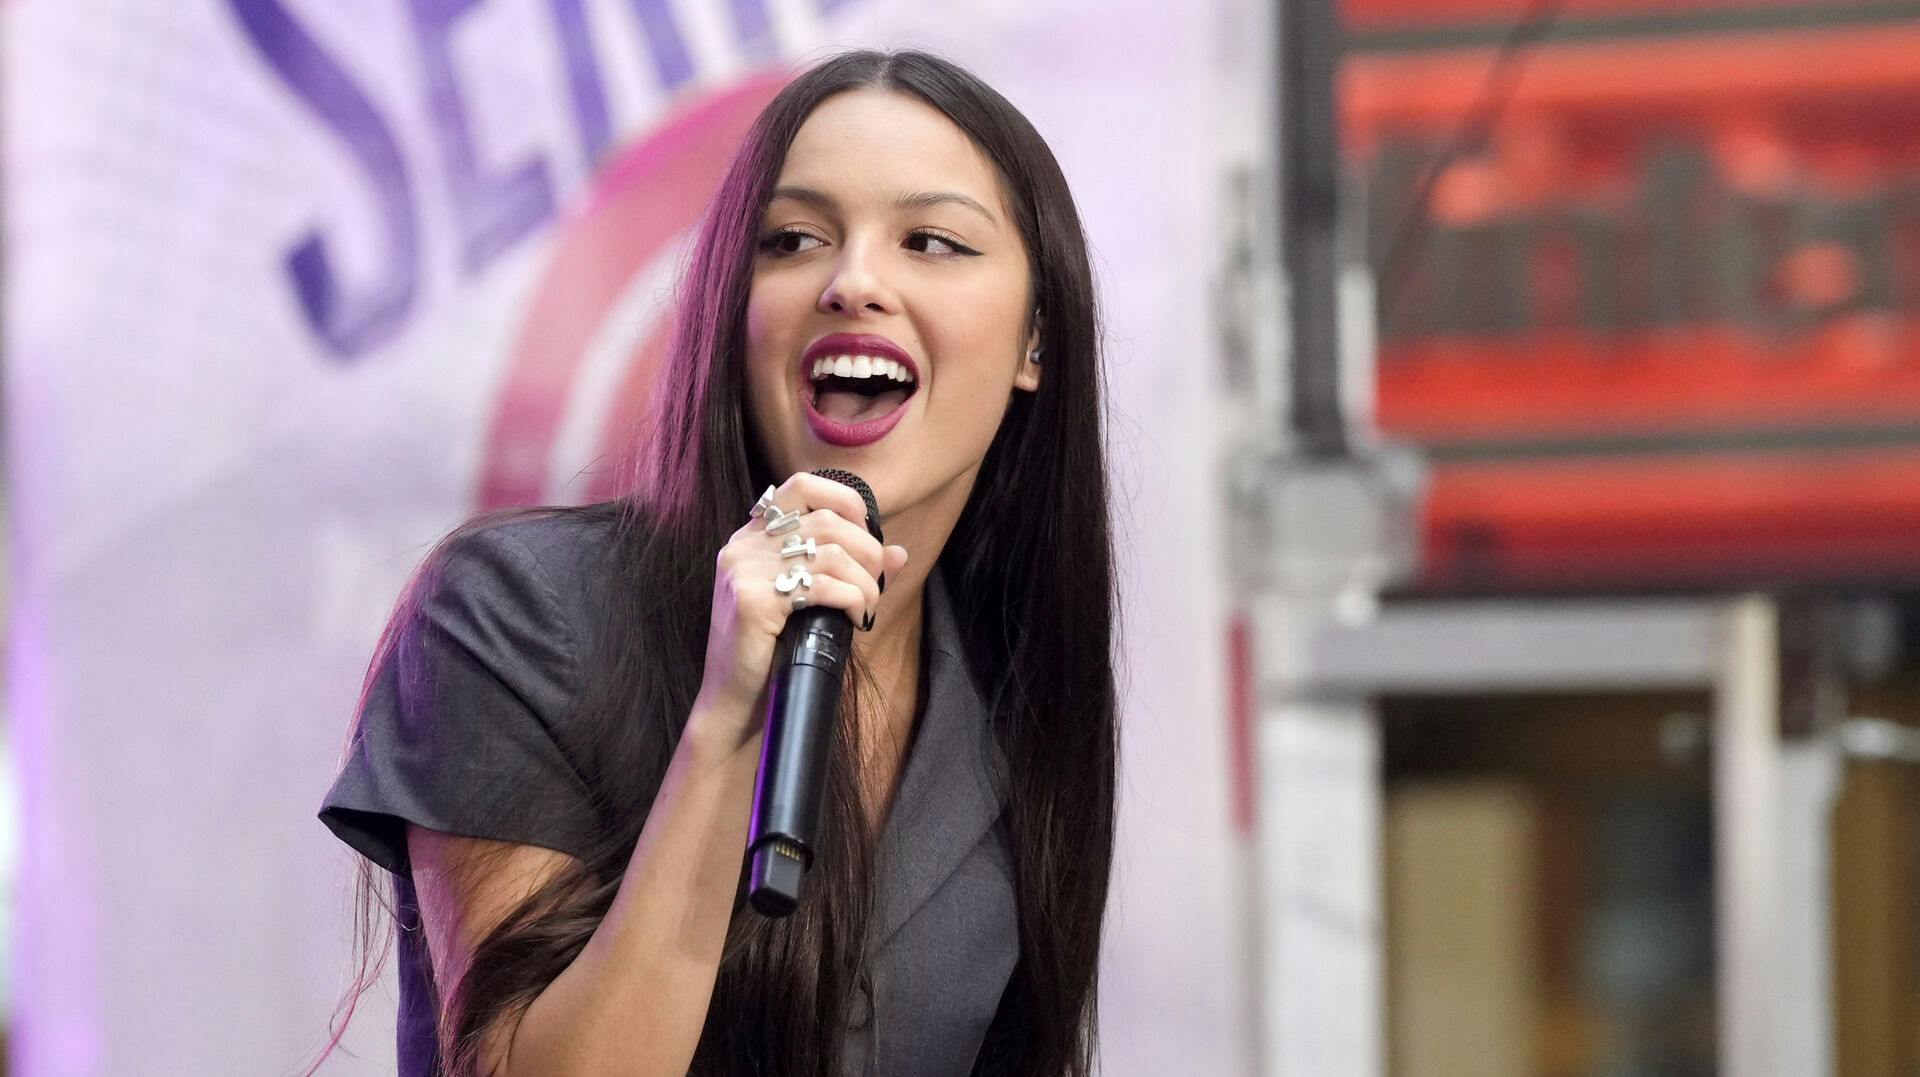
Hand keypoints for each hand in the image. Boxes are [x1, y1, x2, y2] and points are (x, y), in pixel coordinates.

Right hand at [691, 472, 909, 747]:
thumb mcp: (811, 603)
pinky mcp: (752, 600)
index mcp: (751, 538)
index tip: (867, 533)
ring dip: (865, 581)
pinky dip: (853, 598)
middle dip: (867, 551)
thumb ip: (850, 572)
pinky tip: (857, 618)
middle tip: (876, 584)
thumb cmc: (772, 653)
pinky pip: (822, 585)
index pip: (801, 485)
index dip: (845, 500)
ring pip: (830, 552)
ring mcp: (743, 571)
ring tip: (868, 607)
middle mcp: (743, 546)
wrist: (734, 703)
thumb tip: (899, 552)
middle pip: (826, 520)